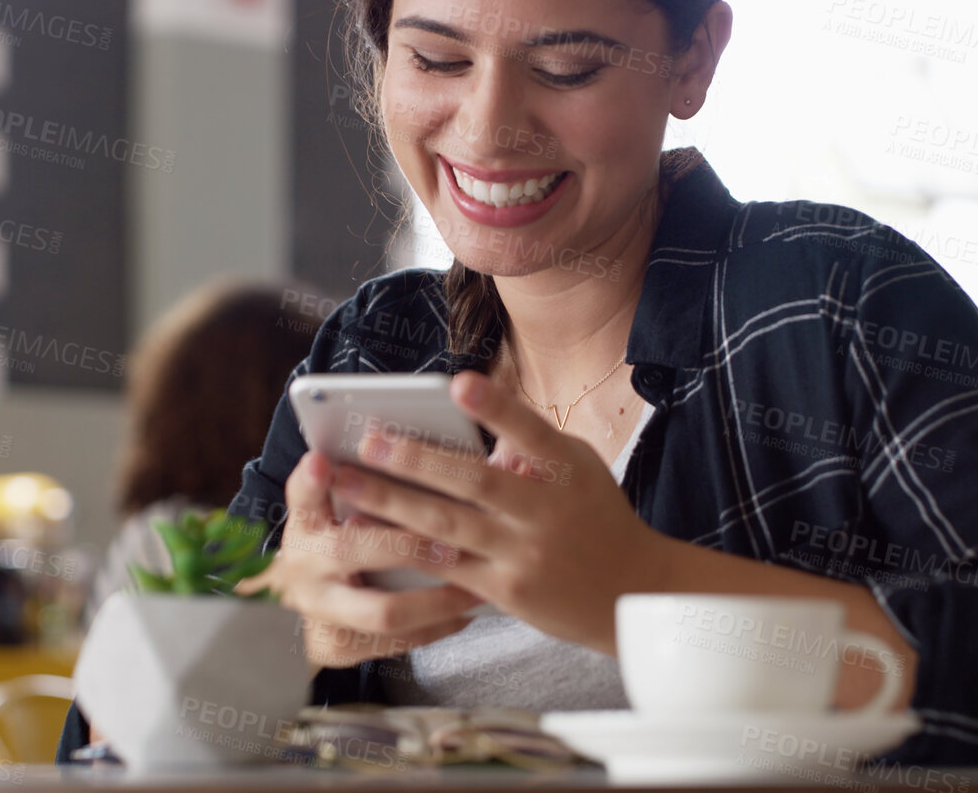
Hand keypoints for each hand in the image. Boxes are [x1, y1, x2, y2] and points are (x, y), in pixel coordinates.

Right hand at [236, 448, 484, 671]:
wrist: (302, 603)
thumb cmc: (333, 540)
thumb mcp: (329, 507)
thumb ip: (354, 480)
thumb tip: (398, 447)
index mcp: (304, 521)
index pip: (303, 494)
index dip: (311, 480)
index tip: (324, 462)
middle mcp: (303, 566)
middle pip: (350, 552)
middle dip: (407, 546)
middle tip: (452, 542)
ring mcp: (319, 611)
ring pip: (383, 612)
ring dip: (437, 600)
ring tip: (476, 588)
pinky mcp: (336, 646)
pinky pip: (396, 642)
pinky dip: (435, 627)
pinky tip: (466, 612)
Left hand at [326, 370, 673, 653]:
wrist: (632, 594)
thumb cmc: (597, 518)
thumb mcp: (579, 471)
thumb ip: (532, 448)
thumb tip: (477, 427)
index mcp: (568, 470)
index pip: (531, 431)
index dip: (496, 407)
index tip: (459, 383)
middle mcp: (546, 511)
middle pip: (475, 482)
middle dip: (416, 459)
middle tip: (367, 439)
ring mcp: (525, 554)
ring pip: (449, 525)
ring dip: (392, 503)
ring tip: (346, 483)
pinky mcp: (506, 590)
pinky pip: (447, 567)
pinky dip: (406, 547)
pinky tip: (369, 533)